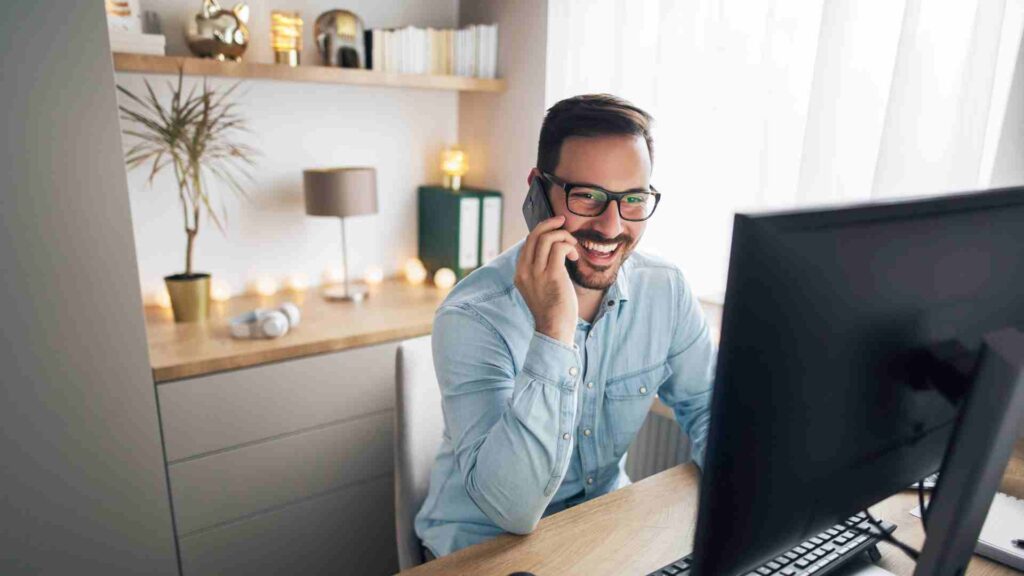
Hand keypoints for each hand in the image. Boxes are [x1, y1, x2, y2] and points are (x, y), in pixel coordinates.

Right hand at [514, 215, 579, 344]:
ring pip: (547, 238)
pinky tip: (575, 257)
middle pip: (534, 235)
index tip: (555, 229)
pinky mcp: (551, 275)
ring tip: (573, 248)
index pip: (528, 242)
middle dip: (550, 224)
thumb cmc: (552, 310)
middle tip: (563, 222)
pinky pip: (559, 248)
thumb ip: (541, 270)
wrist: (554, 329)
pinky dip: (569, 246)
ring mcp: (536, 273)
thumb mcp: (539, 287)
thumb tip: (554, 251)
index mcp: (520, 273)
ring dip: (564, 237)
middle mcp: (524, 271)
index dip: (542, 231)